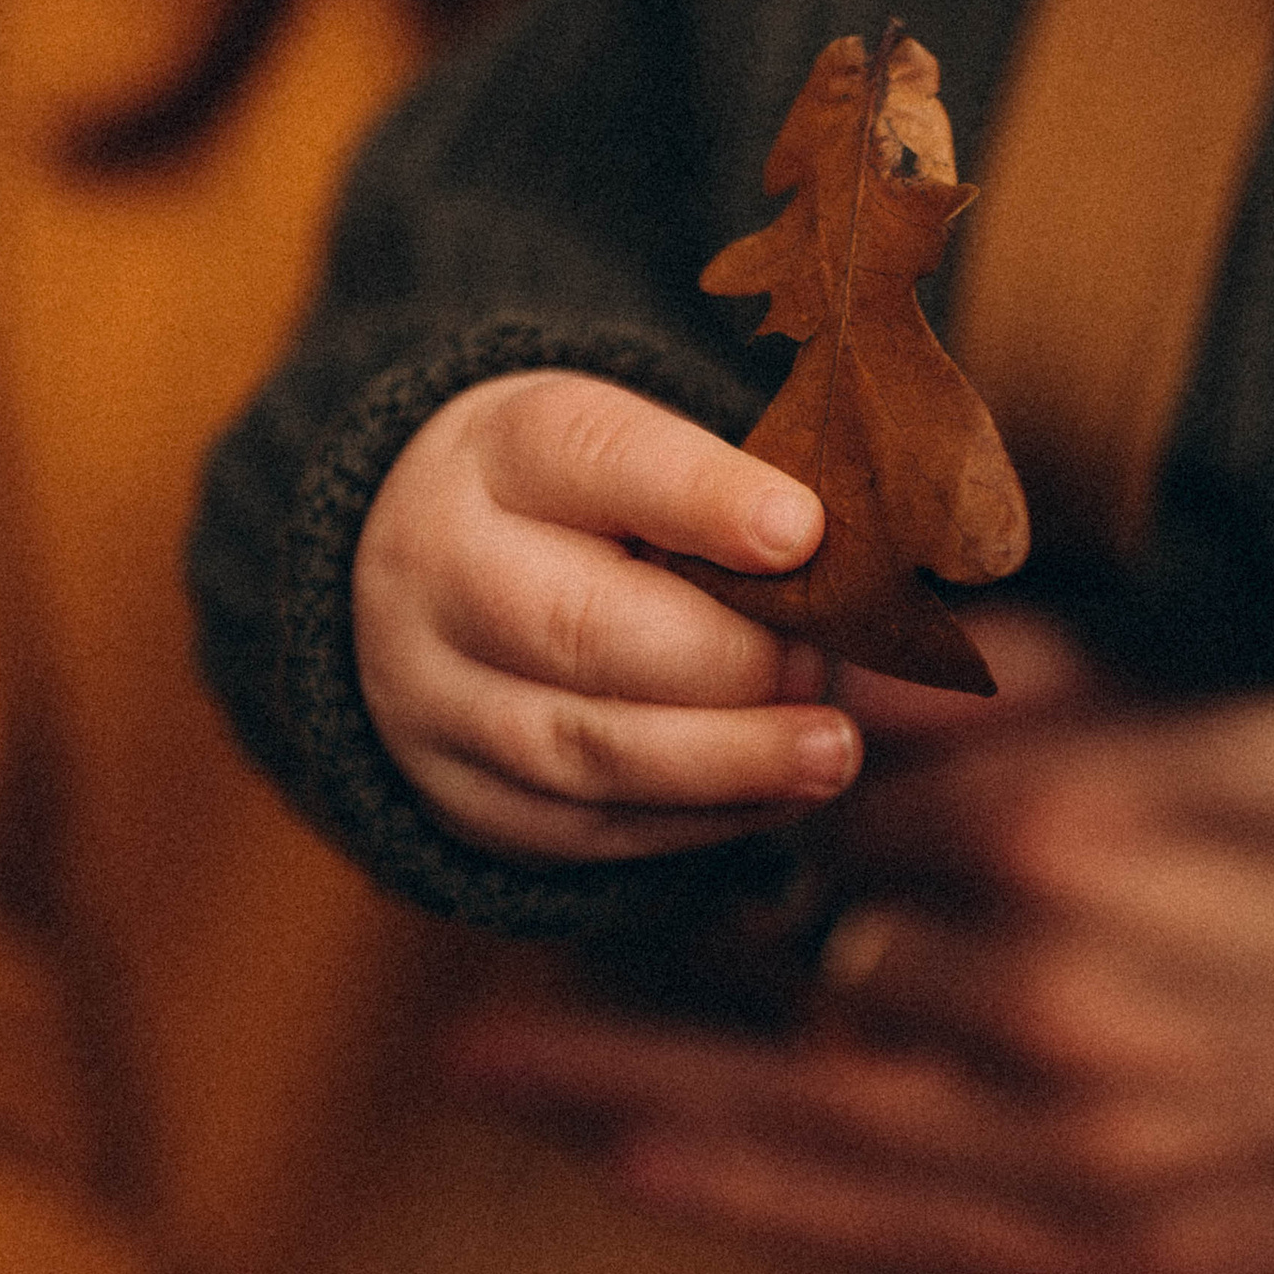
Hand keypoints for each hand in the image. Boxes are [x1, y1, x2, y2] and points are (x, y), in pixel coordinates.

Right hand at [355, 372, 860, 858]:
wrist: (437, 579)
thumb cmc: (592, 509)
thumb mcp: (639, 457)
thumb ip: (724, 497)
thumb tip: (837, 559)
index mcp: (503, 449)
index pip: (598, 459)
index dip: (704, 498)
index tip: (804, 533)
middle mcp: (444, 565)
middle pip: (582, 626)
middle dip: (727, 660)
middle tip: (819, 666)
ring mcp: (435, 691)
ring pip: (583, 746)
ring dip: (726, 760)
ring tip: (831, 752)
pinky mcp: (464, 793)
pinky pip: (586, 825)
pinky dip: (698, 818)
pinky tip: (778, 795)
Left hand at [457, 674, 1273, 1273]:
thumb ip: (1088, 700)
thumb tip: (904, 657)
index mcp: (1109, 831)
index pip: (848, 795)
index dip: (744, 770)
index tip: (649, 746)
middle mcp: (1077, 1004)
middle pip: (801, 957)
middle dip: (664, 926)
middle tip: (511, 911)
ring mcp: (1118, 1156)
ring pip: (812, 1110)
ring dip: (637, 1084)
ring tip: (492, 1074)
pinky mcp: (1174, 1260)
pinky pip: (917, 1245)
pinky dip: (769, 1201)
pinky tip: (664, 1176)